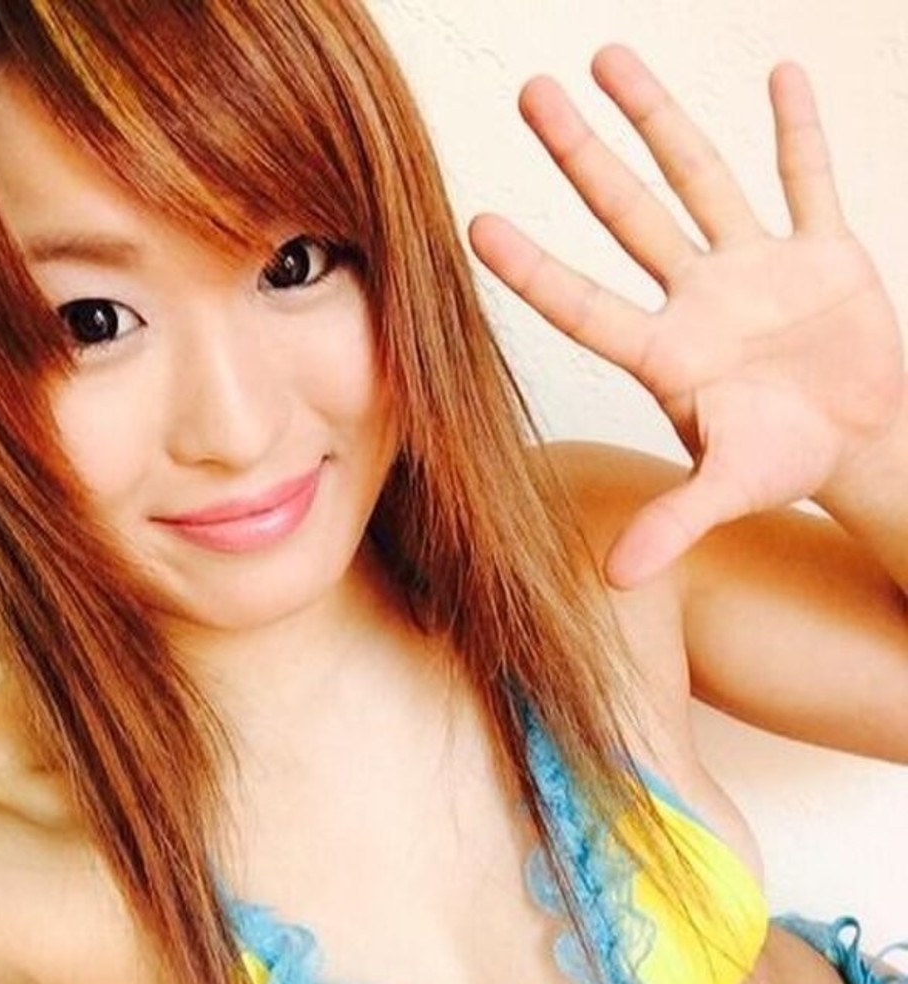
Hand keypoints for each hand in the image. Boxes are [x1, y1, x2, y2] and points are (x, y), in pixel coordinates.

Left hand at [469, 46, 904, 587]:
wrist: (856, 439)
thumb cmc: (784, 462)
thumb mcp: (729, 489)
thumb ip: (676, 522)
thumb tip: (616, 577)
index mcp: (668, 353)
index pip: (585, 304)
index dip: (533, 270)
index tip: (475, 225)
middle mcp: (697, 297)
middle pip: (627, 215)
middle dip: (581, 156)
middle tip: (530, 95)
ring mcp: (754, 266)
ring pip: (698, 176)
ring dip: (658, 118)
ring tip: (608, 58)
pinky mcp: (818, 249)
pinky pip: (806, 178)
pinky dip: (798, 132)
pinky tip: (778, 75)